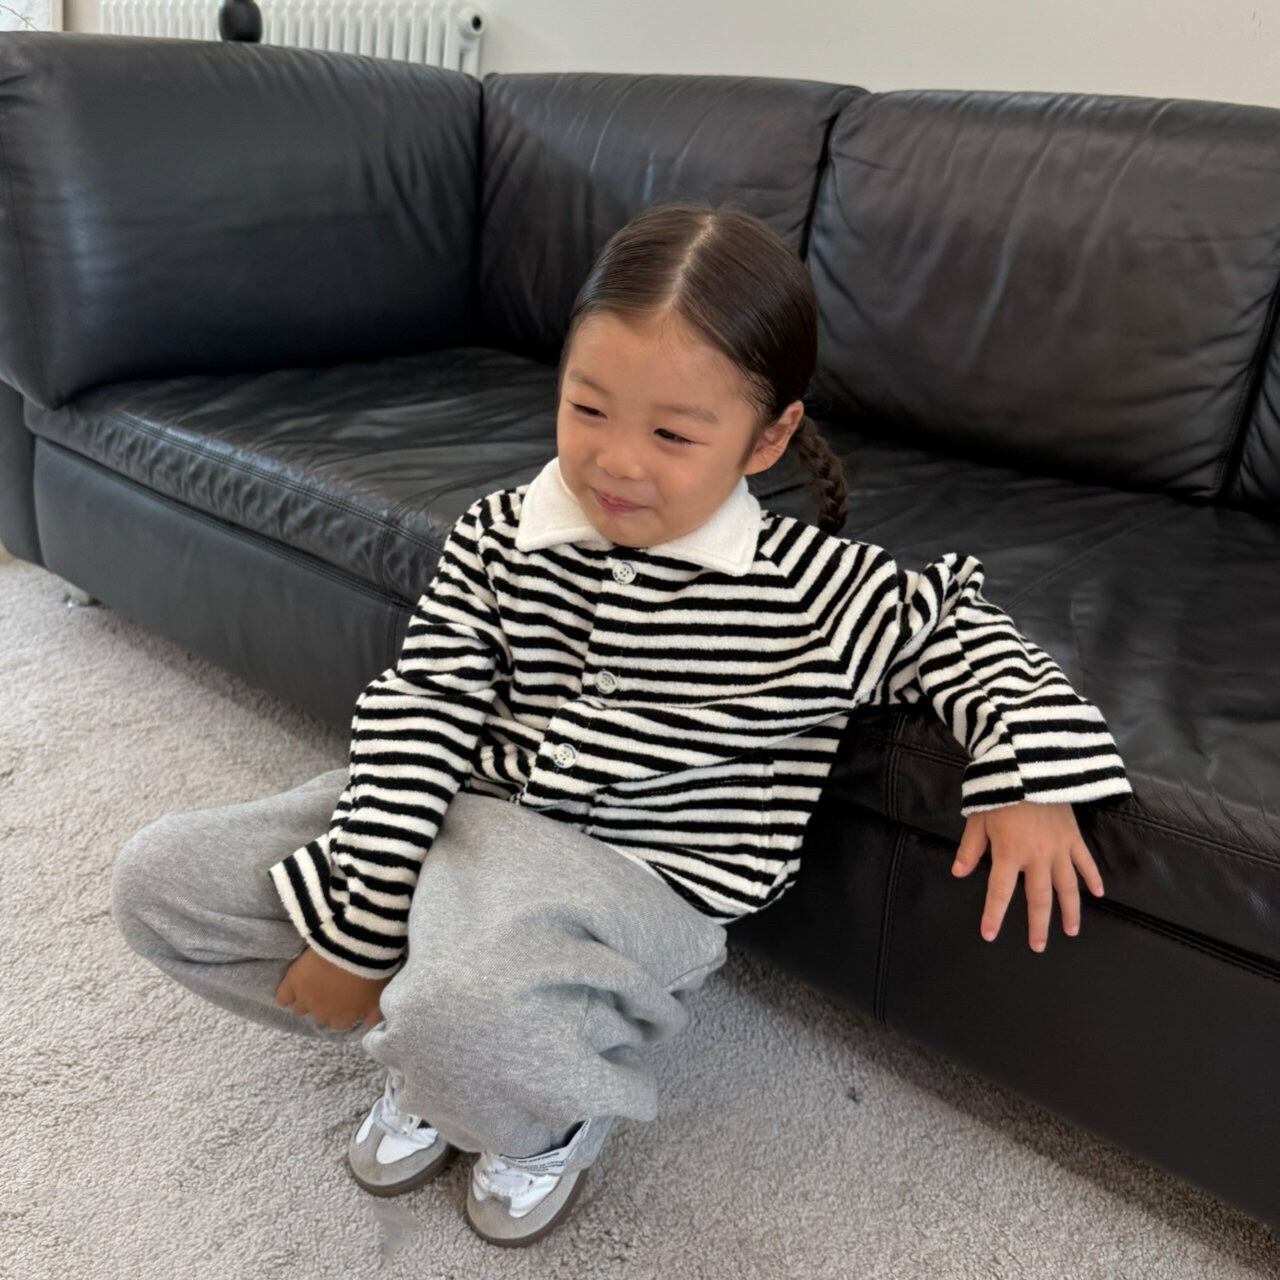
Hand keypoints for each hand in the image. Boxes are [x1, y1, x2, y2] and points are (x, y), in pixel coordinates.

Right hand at [274, 944, 389, 1030]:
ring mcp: (305, 999)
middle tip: (331, 985)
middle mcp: (322, 1014)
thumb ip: (373, 1014)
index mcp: (343, 1019)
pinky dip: (287, 993)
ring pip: (299, 1007)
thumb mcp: (380, 995)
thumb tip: (368, 1025)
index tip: (344, 996)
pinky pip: (282, 997)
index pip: (337, 1022)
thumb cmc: (373, 969)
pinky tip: (293, 985)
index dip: (341, 1008)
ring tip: (313, 983)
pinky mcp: (292, 982)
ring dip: (306, 998)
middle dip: (324, 1003)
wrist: (356, 945)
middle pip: (319, 1015)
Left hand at [950, 800, 1104, 951]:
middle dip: (1038, 925)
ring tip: (1071, 931)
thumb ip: (970, 848)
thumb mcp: (977, 819)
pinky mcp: (1074, 837)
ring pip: (1067, 888)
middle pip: (1039, 899)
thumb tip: (959, 873)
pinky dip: (1093, 879)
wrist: (1029, 767)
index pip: (1000, 892)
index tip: (989, 935)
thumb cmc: (999, 792)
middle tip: (1038, 946)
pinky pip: (1086, 862)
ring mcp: (1059, 849)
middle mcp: (1036, 858)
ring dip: (1070, 911)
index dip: (994, 915)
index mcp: (1009, 854)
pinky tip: (1099, 894)